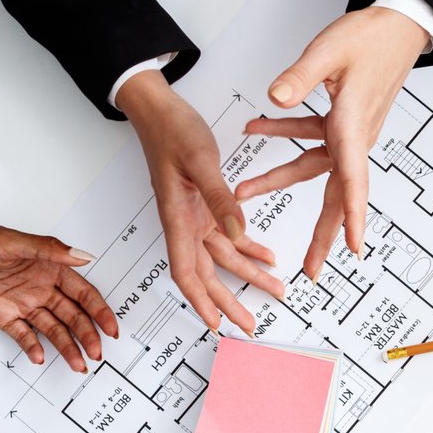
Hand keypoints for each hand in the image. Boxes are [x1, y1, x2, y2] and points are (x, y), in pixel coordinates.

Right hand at [117, 72, 283, 332]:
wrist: (158, 109)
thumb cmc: (171, 130)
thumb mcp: (200, 161)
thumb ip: (221, 199)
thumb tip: (240, 233)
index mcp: (178, 217)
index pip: (186, 270)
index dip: (200, 300)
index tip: (215, 323)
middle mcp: (185, 223)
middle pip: (207, 273)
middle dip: (229, 301)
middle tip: (250, 324)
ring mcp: (195, 216)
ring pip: (222, 257)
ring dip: (247, 276)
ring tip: (274, 291)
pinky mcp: (204, 206)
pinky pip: (227, 236)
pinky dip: (247, 249)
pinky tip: (266, 257)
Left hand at [235, 8, 429, 278]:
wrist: (397, 26)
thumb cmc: (374, 38)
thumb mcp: (330, 52)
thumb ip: (300, 78)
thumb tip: (274, 98)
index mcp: (354, 126)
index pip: (354, 182)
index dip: (353, 219)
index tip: (352, 249)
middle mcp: (354, 137)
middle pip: (338, 196)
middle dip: (323, 233)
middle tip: (311, 267)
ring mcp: (349, 132)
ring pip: (313, 167)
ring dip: (278, 177)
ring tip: (245, 191)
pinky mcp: (342, 120)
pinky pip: (311, 138)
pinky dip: (284, 135)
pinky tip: (258, 129)